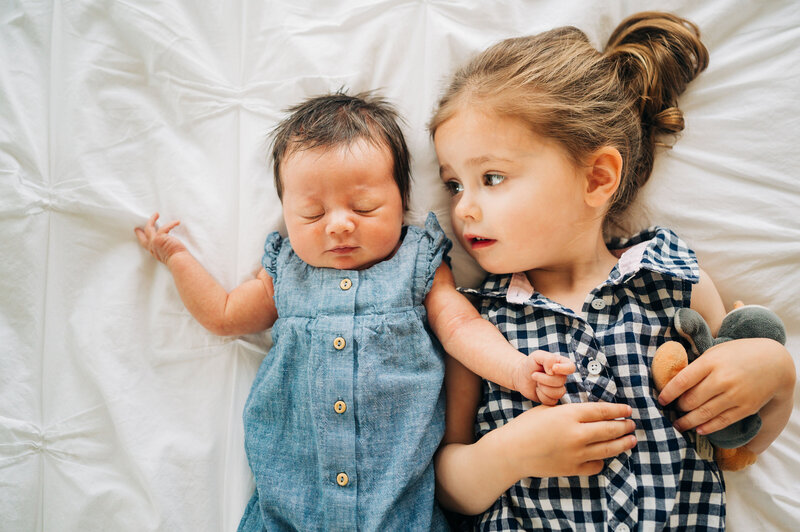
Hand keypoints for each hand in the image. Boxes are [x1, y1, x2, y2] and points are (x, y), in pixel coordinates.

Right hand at [134, 213, 186, 264]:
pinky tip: (177, 222)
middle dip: (142, 227)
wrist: (179, 261)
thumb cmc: (177, 259)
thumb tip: (169, 242)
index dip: (142, 237)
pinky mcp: (160, 238)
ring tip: (156, 214)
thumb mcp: (167, 254)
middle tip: (143, 222)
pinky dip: (171, 224)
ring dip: (152, 220)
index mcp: (154, 251)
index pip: (145, 244)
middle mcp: (152, 247)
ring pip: (149, 228)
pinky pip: (164, 227)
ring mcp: (154, 242)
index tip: (139, 232)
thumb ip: (164, 248)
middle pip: (143, 235)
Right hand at [501, 402, 636, 477]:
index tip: (628, 410)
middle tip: (631, 425)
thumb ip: (571, 411)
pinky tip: (605, 456)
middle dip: (624, 427)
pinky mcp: (572, 469)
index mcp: (569, 414)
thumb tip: (593, 412)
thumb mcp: (548, 409)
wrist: (512, 451)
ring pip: (608, 449)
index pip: (603, 411)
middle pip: (610, 430)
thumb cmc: (526, 426)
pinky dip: (602, 460)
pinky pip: (596, 465)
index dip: (618, 411)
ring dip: (623, 444)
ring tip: (631, 440)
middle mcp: (576, 434)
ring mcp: (576, 454)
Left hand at [511, 350, 574, 404]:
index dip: (563, 369)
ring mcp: (558, 389)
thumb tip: (553, 370)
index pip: (571, 367)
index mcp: (561, 364)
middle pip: (561, 381)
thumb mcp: (537, 356)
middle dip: (544, 379)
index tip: (553, 368)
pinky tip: (537, 390)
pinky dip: (541, 395)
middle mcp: (562, 377)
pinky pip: (551, 401)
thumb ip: (548, 359)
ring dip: (543, 388)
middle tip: (534, 374)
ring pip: (558, 393)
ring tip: (536, 382)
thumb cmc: (530, 364)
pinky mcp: (552, 398)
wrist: (520, 376)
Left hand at [658, 338, 792, 435]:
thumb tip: (674, 384)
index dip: (668, 393)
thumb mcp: (715, 352)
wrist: (774, 362)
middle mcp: (722, 379)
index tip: (660, 400)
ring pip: (704, 414)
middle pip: (691, 400)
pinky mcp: (746, 408)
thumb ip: (698, 366)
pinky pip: (721, 421)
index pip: (682, 381)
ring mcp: (735, 395)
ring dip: (688, 422)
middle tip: (672, 411)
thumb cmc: (738, 355)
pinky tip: (698, 429)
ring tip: (678, 425)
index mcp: (710, 362)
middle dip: (678, 408)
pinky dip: (707, 428)